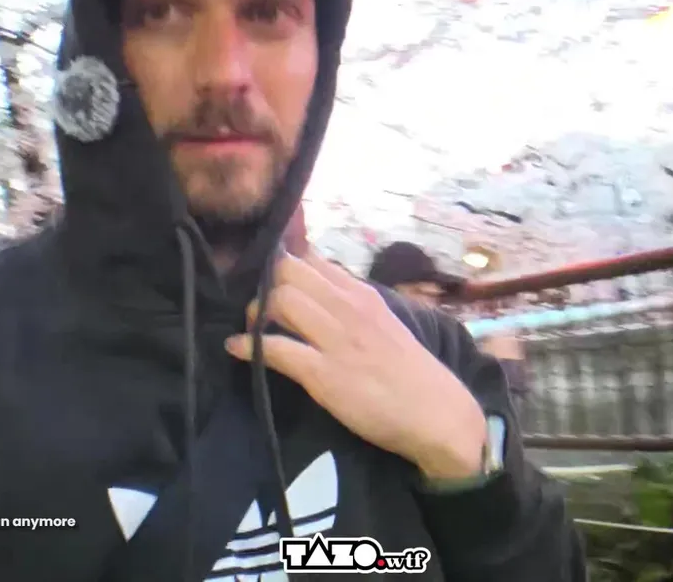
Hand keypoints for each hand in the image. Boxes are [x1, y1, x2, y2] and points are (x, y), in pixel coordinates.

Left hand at [227, 250, 487, 480]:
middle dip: (265, 285)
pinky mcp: (324, 374)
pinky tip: (236, 349)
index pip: (313, 259)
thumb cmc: (409, 373)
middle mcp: (348, 309)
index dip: (283, 262)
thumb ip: (352, 305)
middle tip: (259, 308)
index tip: (266, 275)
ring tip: (252, 329)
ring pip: (280, 301)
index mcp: (362, 295)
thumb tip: (318, 291)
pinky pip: (276, 349)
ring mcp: (336, 340)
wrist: (437, 414)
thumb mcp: (384, 324)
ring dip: (255, 313)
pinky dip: (248, 346)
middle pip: (289, 272)